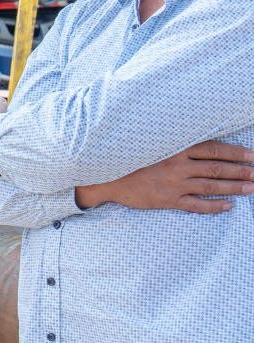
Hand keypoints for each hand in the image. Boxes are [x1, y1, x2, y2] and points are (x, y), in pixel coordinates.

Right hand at [76, 140, 253, 212]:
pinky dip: (214, 206)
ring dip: (234, 187)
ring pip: (211, 186)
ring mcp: (173, 184)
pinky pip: (196, 205)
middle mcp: (178, 165)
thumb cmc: (126, 154)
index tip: (253, 155)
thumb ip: (172, 140)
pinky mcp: (167, 200)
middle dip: (241, 171)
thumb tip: (192, 136)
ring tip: (252, 188)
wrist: (103, 175)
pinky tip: (228, 205)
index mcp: (175, 147)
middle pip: (218, 168)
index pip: (214, 149)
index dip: (236, 153)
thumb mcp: (149, 141)